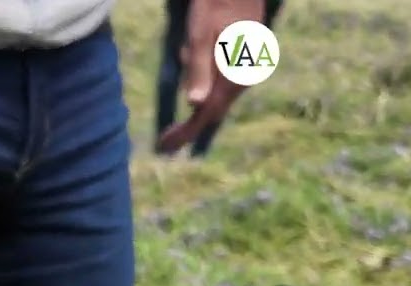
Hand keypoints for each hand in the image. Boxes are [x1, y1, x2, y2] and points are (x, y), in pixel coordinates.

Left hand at [156, 0, 264, 153]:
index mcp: (235, 73)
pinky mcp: (242, 61)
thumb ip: (199, 67)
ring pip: (215, 96)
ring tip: (183, 65)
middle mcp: (244, 77)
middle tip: (166, 139)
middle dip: (189, 125)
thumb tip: (195, 103)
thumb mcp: (200, 32)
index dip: (186, 132)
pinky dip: (201, 78)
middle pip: (213, 111)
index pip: (208, 113)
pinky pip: (219, 80)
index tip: (166, 146)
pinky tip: (190, 53)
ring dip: (195, 97)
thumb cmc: (216, 2)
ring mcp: (245, 70)